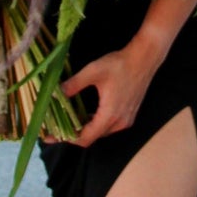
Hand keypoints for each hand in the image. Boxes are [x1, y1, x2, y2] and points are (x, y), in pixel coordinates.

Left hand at [61, 33, 165, 147]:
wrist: (144, 58)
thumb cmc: (120, 64)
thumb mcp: (93, 71)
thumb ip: (73, 84)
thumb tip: (53, 93)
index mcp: (110, 115)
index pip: (85, 138)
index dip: (67, 139)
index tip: (52, 136)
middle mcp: (119, 122)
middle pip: (92, 137)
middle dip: (73, 133)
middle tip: (55, 126)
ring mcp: (126, 120)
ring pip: (100, 132)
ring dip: (84, 129)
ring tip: (67, 120)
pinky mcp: (129, 115)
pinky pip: (108, 126)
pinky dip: (95, 123)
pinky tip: (85, 114)